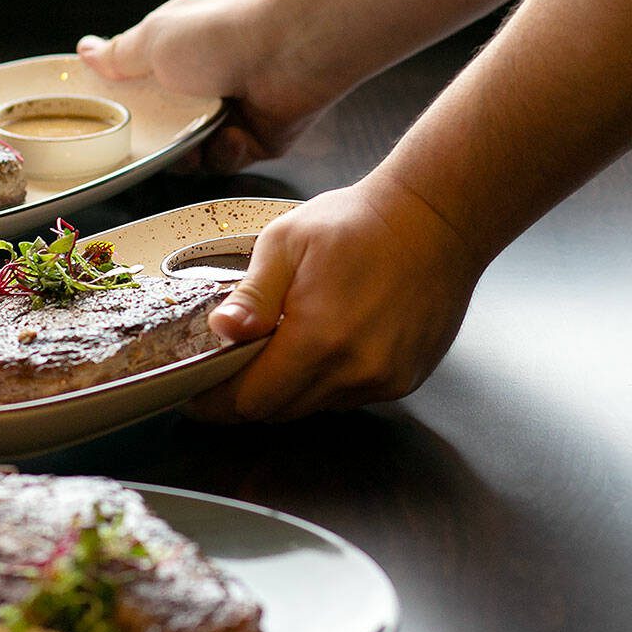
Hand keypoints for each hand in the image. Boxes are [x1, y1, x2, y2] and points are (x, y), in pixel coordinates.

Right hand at [76, 0, 330, 172]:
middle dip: (158, 140)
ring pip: (196, 152)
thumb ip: (118, 55)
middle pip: (167, 127)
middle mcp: (207, 80)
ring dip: (193, 150)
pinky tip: (234, 134)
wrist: (288, 52)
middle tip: (154, 143)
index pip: (142, 85)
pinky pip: (230, 159)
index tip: (111, 120)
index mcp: (180, 50)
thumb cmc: (218, 36)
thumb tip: (85, 50)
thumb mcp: (153, 41)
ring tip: (199, 137)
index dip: (128, 104)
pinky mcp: (260, 137)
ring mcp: (235, 109)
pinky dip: (228, 151)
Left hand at [186, 171, 486, 421]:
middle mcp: (354, 371)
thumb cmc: (358, 223)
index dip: (216, 400)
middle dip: (248, 393)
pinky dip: (325, 381)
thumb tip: (220, 332)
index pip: (250, 400)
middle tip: (230, 365)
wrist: (436, 219)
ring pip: (312, 407)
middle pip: (278, 412)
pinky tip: (325, 342)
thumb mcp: (286, 243)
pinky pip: (347, 398)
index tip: (196, 393)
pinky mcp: (404, 379)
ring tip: (281, 345)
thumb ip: (251, 296)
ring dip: (288, 388)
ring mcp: (384, 380)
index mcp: (317, 339)